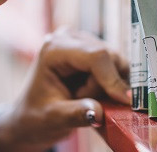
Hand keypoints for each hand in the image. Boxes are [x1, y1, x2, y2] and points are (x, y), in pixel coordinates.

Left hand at [0, 28, 130, 151]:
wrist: (31, 115)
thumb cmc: (36, 115)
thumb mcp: (53, 118)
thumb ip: (76, 114)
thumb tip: (99, 112)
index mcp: (54, 48)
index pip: (95, 55)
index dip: (112, 78)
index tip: (125, 101)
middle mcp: (69, 37)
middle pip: (108, 57)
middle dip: (105, 86)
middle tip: (83, 101)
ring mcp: (81, 40)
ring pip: (115, 62)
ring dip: (107, 85)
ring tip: (83, 96)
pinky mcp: (92, 49)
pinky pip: (115, 66)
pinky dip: (110, 83)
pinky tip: (91, 92)